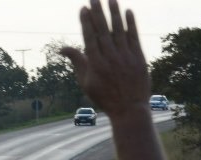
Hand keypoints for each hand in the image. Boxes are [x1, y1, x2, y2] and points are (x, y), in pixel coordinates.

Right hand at [59, 0, 150, 115]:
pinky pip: (134, 37)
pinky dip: (131, 24)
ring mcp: (125, 56)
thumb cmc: (104, 97)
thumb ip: (77, 61)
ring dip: (114, 13)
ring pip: (119, 30)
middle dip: (98, 13)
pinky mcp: (139, 57)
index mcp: (95, 64)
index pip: (89, 37)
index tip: (83, 8)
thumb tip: (62, 49)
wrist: (129, 108)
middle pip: (103, 30)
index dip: (86, 22)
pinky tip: (128, 12)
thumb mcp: (85, 82)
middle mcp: (110, 58)